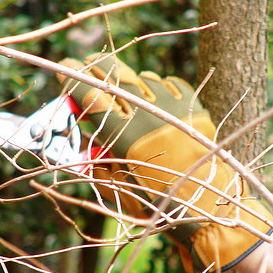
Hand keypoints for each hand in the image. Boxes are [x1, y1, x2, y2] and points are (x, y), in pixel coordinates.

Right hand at [58, 54, 272, 272]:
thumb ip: (98, 159)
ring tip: (128, 93)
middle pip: (115, 76)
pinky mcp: (195, 110)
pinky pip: (172, 85)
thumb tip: (86, 135)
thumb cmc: (158, 205)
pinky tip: (156, 97)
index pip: (91, 96)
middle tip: (89, 63)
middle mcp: (149, 117)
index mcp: (126, 138)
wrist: (206, 209)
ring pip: (145, 80)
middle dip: (97, 66)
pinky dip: (160, 88)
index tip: (65, 67)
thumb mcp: (120, 187)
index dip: (73, 78)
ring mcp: (174, 110)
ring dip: (132, 82)